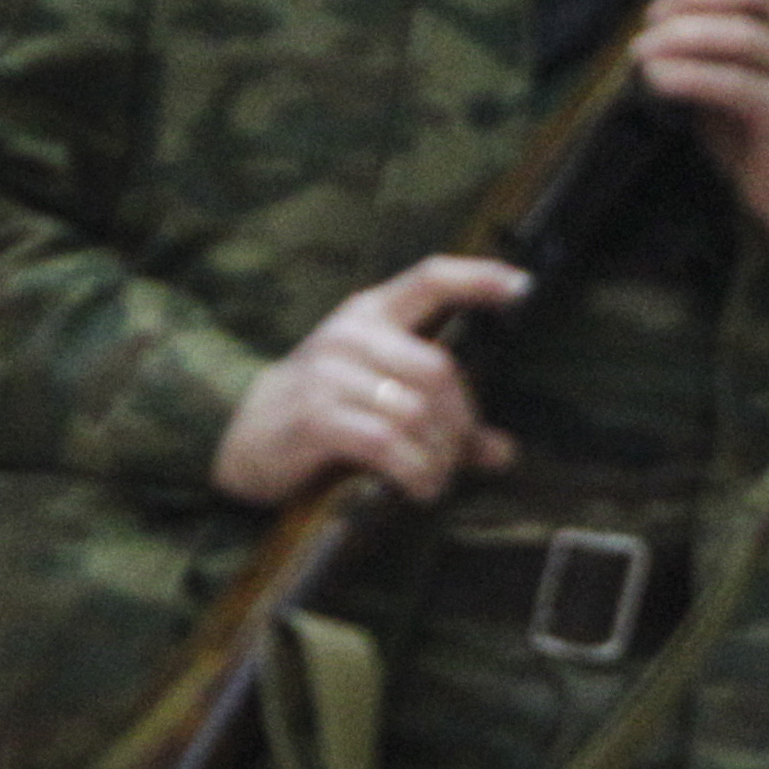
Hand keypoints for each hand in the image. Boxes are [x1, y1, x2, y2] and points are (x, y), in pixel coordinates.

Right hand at [212, 255, 527, 504]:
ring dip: (440, 456)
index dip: (478, 279)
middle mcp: (351, 334)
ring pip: (417, 411)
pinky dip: (414, 472)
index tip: (523, 287)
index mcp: (372, 314)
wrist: (245, 434)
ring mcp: (329, 372)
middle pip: (439, 370)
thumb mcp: (384, 401)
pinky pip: (385, 443)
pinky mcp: (315, 415)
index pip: (431, 280)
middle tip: (459, 456)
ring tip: (436, 478)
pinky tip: (418, 488)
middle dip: (461, 422)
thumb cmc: (327, 412)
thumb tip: (504, 452)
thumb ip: (444, 419)